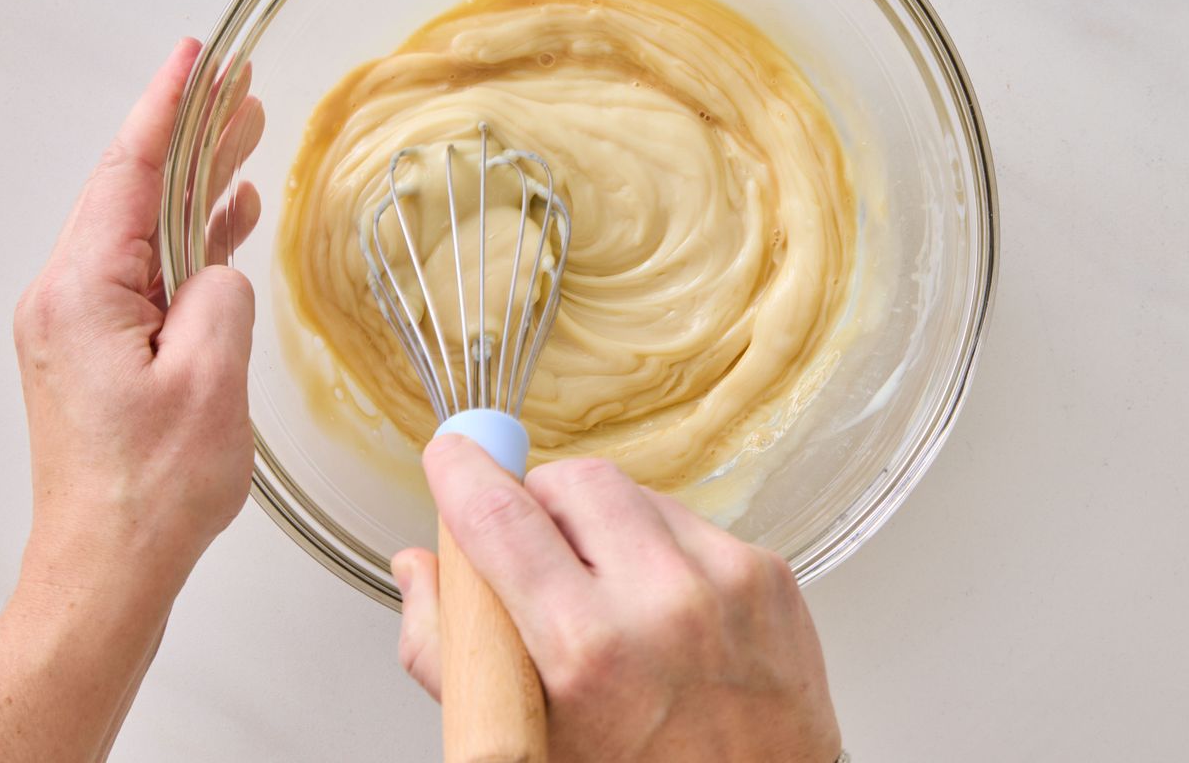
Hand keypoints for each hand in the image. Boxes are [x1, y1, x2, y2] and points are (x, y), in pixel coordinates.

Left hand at [13, 37, 263, 606]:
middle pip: (135, 192)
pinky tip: (224, 224)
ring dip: (195, 188)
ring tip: (245, 142)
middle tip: (241, 92)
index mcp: (83, 291)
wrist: (107, 566)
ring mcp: (76, 325)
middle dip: (191, 137)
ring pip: (143, 231)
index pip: (130, 171)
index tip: (198, 56)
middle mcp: (66, 297)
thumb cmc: (150, 492)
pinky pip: (144, 275)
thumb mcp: (211, 381)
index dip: (170, 107)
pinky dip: (187, 243)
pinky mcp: (94, 352)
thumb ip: (222, 296)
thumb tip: (220, 269)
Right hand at [393, 436, 840, 762]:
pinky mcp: (769, 573)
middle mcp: (663, 604)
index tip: (452, 453)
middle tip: (532, 545)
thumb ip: (446, 652)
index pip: (501, 517)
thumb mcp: (523, 738)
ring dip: (600, 521)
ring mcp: (725, 581)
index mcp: (586, 650)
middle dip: (538, 499)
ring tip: (603, 588)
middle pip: (572, 480)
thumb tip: (419, 567)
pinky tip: (658, 601)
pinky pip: (687, 519)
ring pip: (632, 490)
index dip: (464, 472)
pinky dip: (658, 543)